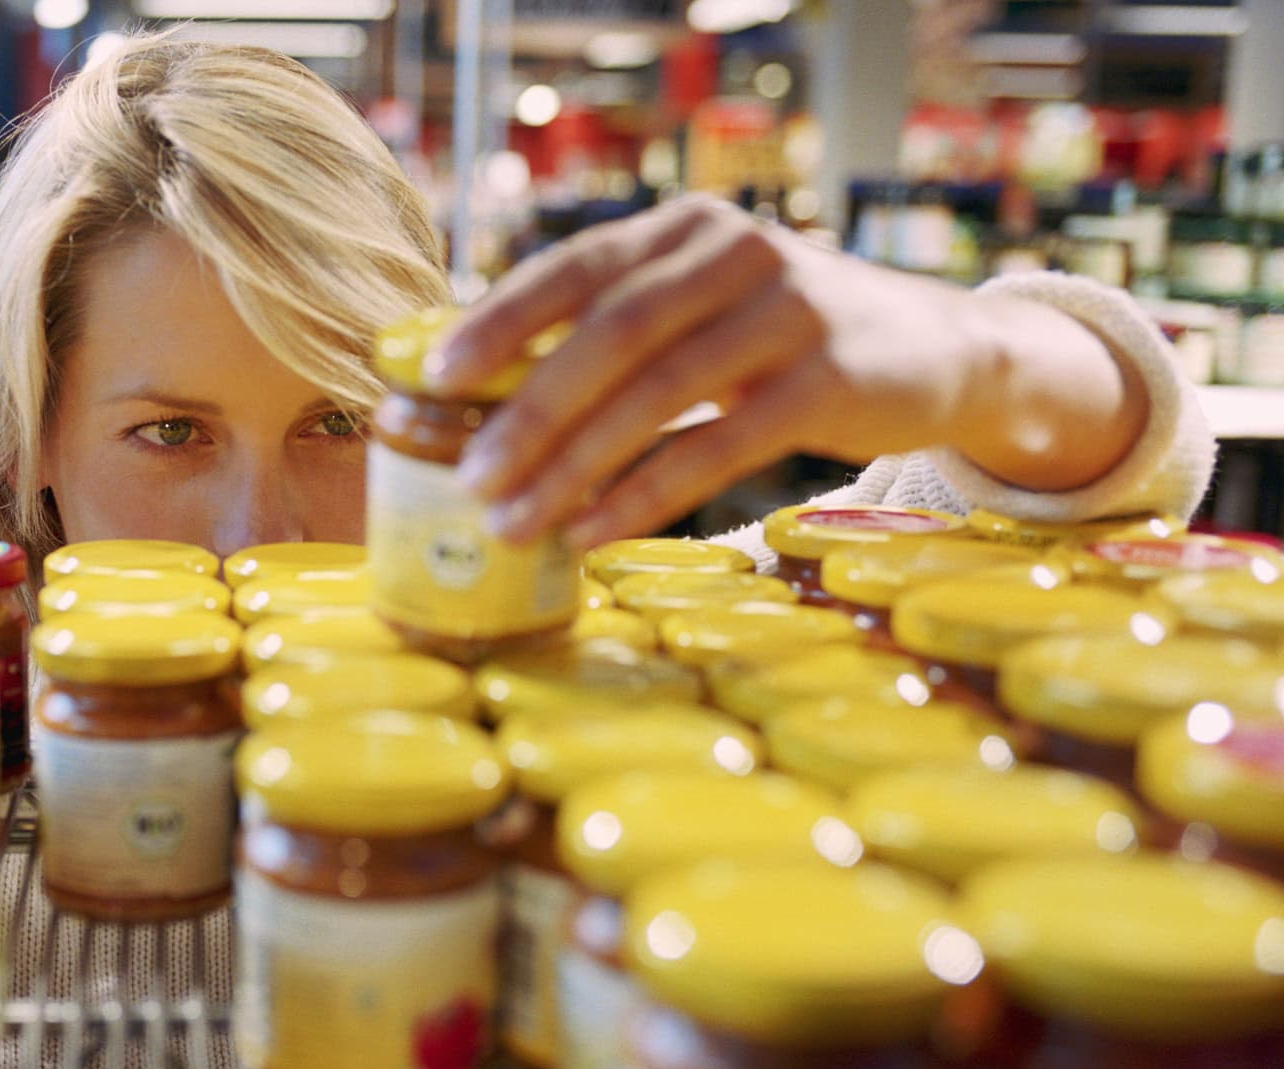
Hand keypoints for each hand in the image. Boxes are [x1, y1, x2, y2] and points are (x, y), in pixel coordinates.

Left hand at [426, 196, 1147, 548]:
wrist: (939, 351)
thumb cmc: (782, 340)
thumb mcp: (703, 310)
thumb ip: (616, 332)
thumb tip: (483, 394)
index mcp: (686, 228)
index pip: (577, 266)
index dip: (500, 319)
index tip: (435, 373)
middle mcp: (736, 252)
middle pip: (610, 333)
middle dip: (528, 410)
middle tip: (467, 473)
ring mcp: (789, 311)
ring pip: (656, 392)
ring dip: (572, 464)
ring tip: (512, 520)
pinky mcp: (830, 380)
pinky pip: (717, 446)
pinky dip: (645, 494)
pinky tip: (593, 533)